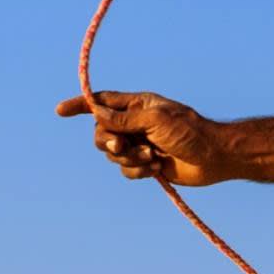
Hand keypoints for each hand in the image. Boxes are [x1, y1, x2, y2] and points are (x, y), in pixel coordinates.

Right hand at [78, 94, 273, 187]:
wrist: (213, 158)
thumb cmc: (189, 132)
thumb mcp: (156, 120)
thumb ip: (125, 118)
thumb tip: (98, 113)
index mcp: (138, 105)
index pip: (103, 102)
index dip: (81, 105)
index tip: (60, 110)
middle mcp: (135, 123)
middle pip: (101, 132)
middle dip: (109, 142)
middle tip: (123, 146)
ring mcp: (140, 144)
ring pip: (112, 154)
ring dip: (129, 158)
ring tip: (151, 157)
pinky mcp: (145, 164)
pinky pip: (125, 170)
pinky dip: (137, 171)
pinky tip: (156, 169)